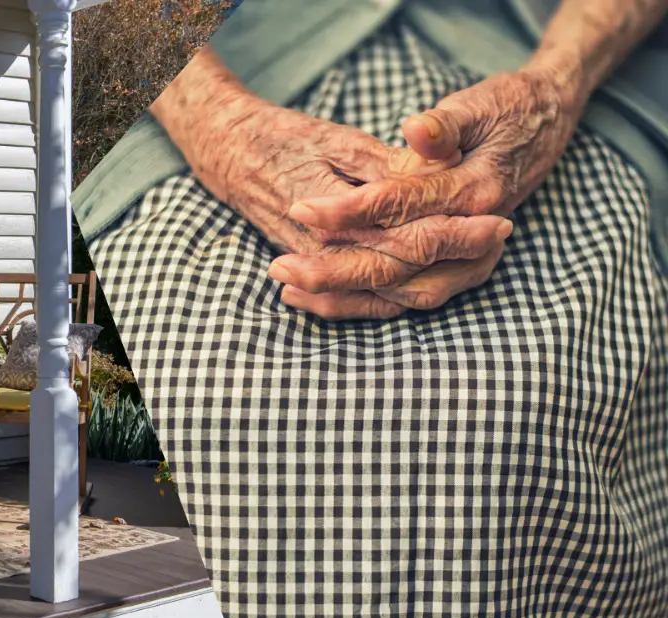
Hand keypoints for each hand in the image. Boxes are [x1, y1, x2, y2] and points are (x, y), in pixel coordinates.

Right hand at [148, 48, 509, 305]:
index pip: (404, 235)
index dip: (455, 232)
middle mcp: (324, 248)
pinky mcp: (314, 270)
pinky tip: (426, 292)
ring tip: (480, 265)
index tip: (498, 222)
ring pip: (383, 294)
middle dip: (458, 259)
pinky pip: (357, 303)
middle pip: (401, 271)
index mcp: (332, 213)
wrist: (229, 157)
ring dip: (435, 283)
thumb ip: (382, 168)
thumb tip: (433, 180)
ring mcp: (318, 265)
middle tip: (502, 243)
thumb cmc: (282, 141)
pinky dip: (396, 302)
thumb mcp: (334, 141)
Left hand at [273, 67, 584, 318]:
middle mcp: (476, 238)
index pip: (403, 208)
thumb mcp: (475, 107)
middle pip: (396, 263)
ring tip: (287, 287)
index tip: (303, 208)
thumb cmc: (504, 112)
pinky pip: (403, 298)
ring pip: (397, 292)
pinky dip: (360, 302)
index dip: (350, 210)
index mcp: (476, 193)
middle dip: (334, 269)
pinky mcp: (455, 271)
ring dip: (342, 295)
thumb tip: (417, 129)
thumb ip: (443, 126)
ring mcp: (470, 261)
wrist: (544, 128)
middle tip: (280, 266)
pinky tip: (315, 299)